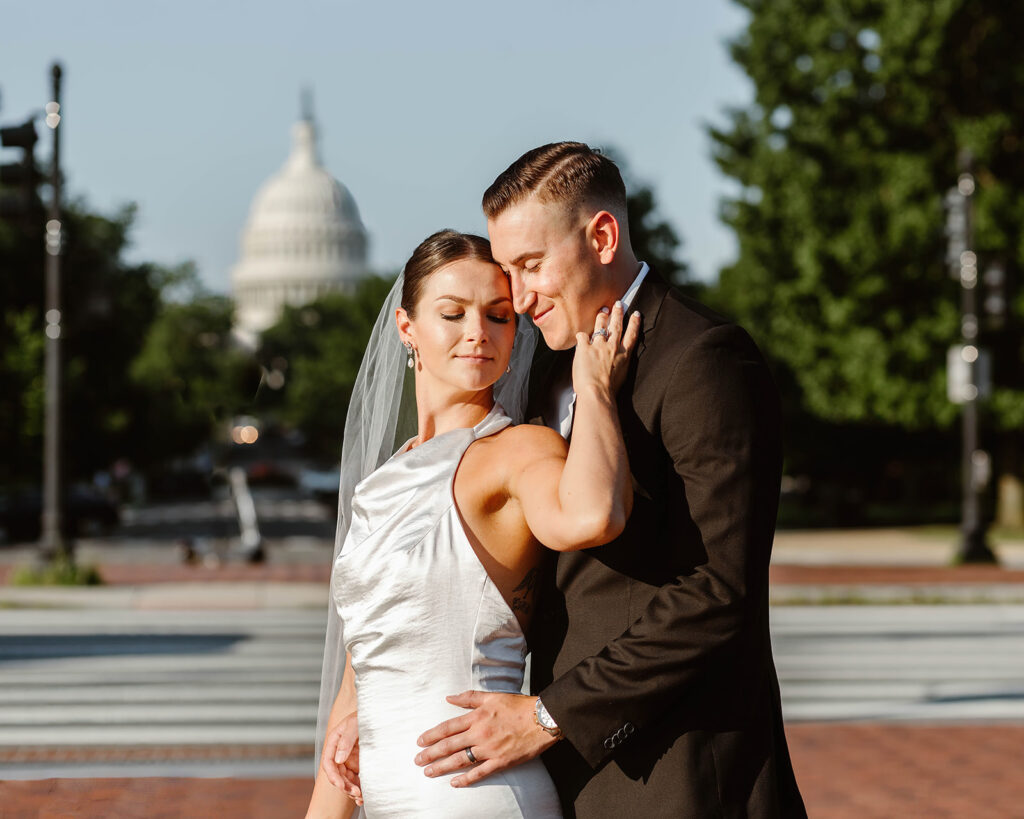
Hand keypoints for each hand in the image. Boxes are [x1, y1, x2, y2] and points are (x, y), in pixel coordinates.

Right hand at [321, 711, 362, 804]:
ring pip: (346, 779)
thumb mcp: (356, 723)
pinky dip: (358, 787)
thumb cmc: (366, 715)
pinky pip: (356, 778)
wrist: (381, 714)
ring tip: (361, 797)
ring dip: (351, 790)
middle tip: (357, 793)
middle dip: (345, 786)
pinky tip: (363, 795)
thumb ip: (346, 740)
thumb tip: (339, 759)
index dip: (333, 776)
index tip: (342, 786)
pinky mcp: (359, 763)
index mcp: (335, 741)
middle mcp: (340, 752)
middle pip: (337, 775)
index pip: (328, 763)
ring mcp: (349, 758)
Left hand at [414, 691, 557, 786]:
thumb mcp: (492, 696)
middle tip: (417, 760)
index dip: (432, 735)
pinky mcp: (501, 762)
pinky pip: (480, 773)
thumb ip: (469, 698)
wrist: (541, 719)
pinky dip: (466, 779)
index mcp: (477, 717)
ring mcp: (490, 749)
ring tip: (429, 772)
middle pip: (450, 745)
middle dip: (431, 753)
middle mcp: (480, 733)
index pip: (448, 727)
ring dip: (442, 767)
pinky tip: (455, 783)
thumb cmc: (518, 706)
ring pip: (461, 760)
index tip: (420, 741)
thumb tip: (449, 697)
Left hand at [572, 301, 640, 396]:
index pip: (631, 335)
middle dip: (618, 313)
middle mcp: (613, 347)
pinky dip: (581, 335)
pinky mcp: (585, 348)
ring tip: (603, 311)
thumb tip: (614, 361)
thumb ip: (618, 364)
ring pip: (601, 326)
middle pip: (617, 326)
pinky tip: (580, 334)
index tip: (636, 314)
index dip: (634, 323)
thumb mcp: (621, 375)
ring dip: (602, 317)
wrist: (597, 393)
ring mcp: (598, 346)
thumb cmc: (609, 390)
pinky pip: (582, 336)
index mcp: (624, 355)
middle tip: (619, 304)